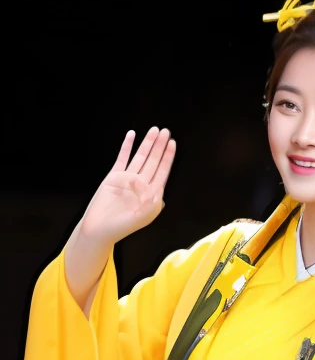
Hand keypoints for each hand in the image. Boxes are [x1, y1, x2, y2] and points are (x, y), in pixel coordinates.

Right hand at [80, 127, 175, 245]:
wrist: (98, 230)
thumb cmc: (120, 228)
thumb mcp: (139, 219)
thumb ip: (150, 205)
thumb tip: (155, 190)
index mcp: (151, 195)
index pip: (162, 172)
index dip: (167, 157)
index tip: (172, 143)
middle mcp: (141, 185)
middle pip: (153, 161)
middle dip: (159, 146)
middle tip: (165, 131)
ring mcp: (127, 179)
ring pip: (140, 157)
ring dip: (147, 144)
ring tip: (154, 130)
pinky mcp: (113, 177)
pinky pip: (122, 158)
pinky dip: (127, 147)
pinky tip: (132, 135)